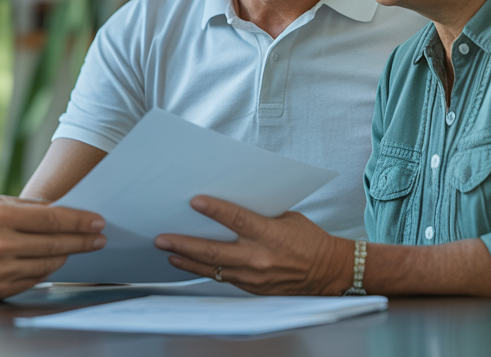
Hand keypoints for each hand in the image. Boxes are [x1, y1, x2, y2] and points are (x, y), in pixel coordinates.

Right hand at [0, 196, 105, 299]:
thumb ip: (24, 206)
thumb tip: (57, 211)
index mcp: (0, 217)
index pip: (53, 220)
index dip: (80, 222)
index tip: (97, 222)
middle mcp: (1, 245)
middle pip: (56, 243)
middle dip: (82, 240)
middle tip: (98, 238)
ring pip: (48, 264)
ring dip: (65, 254)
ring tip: (73, 247)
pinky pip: (33, 280)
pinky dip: (45, 270)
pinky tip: (50, 261)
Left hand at [154, 196, 350, 295]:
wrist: (327, 271)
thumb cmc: (308, 240)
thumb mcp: (286, 218)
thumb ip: (257, 214)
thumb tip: (227, 204)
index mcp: (270, 234)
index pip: (236, 220)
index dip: (214, 210)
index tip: (194, 201)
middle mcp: (259, 258)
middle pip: (214, 251)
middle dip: (184, 244)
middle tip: (163, 238)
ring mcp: (254, 277)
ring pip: (213, 268)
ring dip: (188, 260)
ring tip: (168, 252)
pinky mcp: (252, 288)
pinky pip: (223, 278)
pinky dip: (205, 270)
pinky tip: (190, 263)